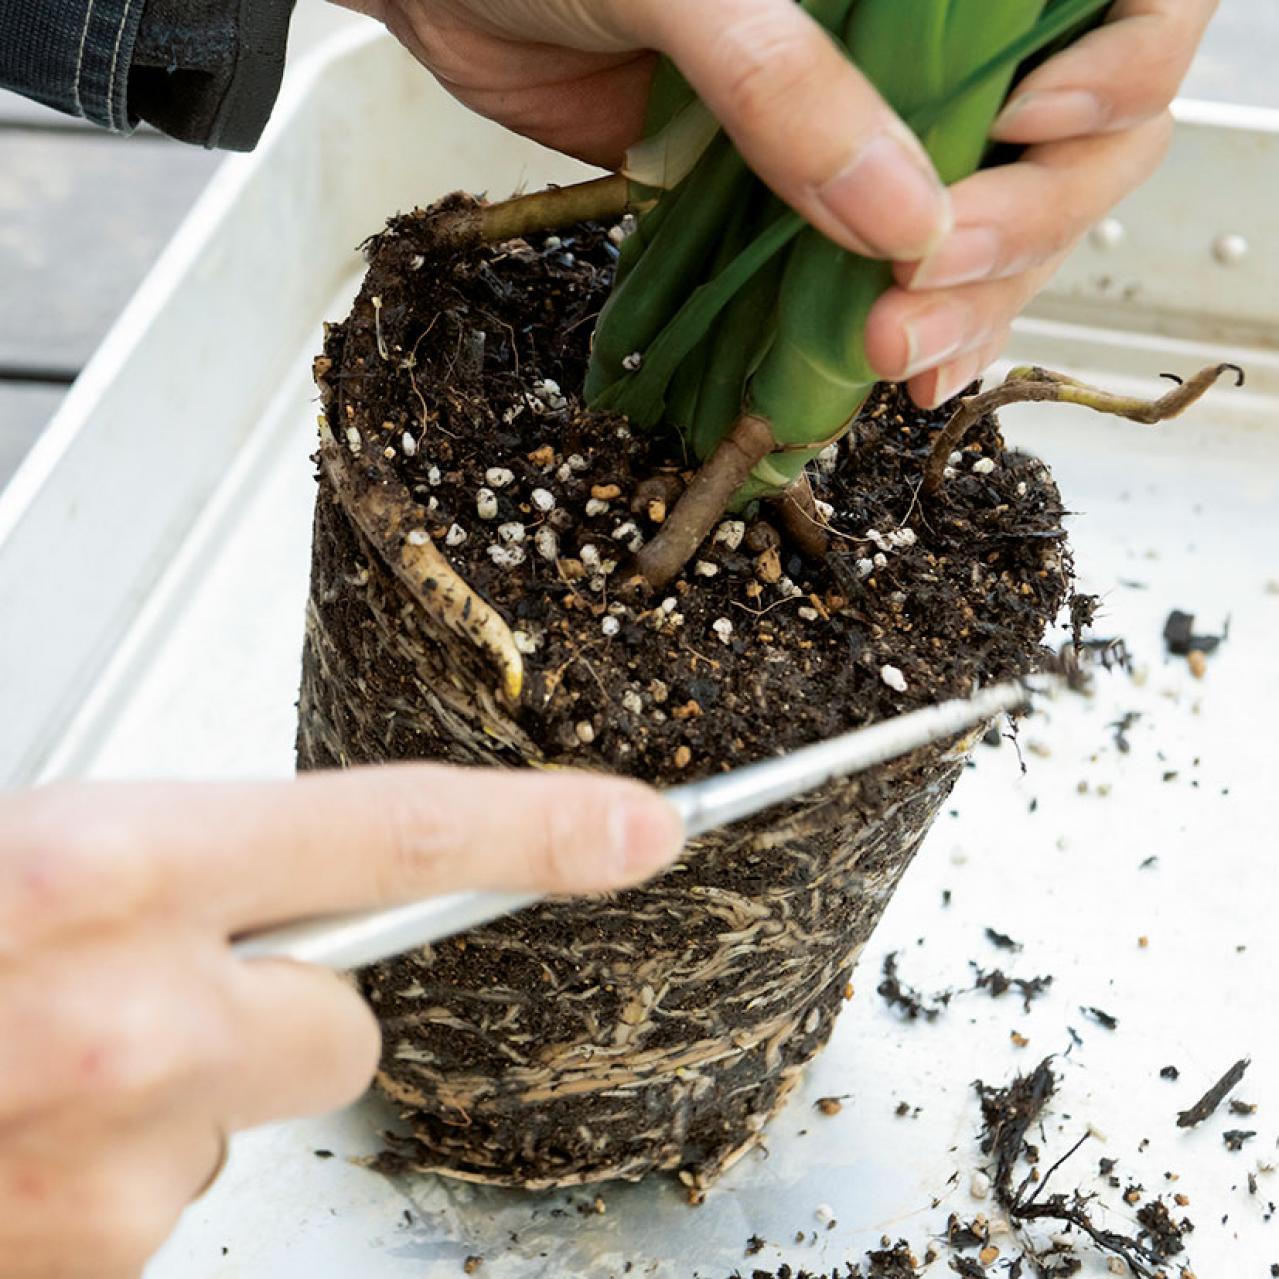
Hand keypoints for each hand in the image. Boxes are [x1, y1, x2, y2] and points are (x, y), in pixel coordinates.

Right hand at [0, 768, 680, 1276]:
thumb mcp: (23, 858)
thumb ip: (152, 871)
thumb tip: (268, 894)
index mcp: (98, 869)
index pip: (394, 829)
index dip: (538, 826)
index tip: (643, 828)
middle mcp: (127, 1026)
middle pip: (339, 1027)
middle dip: (265, 1017)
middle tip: (120, 1002)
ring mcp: (108, 1175)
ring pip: (227, 1130)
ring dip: (152, 1107)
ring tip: (11, 1077)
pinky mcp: (84, 1272)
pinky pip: (146, 1218)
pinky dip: (91, 1187)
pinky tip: (3, 1144)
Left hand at [338, 0, 1215, 406]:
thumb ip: (787, 84)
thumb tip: (897, 213)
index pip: (1119, 1)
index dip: (1117, 70)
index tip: (1032, 129)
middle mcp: (935, 37)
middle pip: (1075, 136)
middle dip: (1020, 229)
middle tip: (923, 295)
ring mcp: (878, 120)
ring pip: (992, 219)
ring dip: (970, 303)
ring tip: (901, 359)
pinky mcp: (814, 193)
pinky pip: (897, 267)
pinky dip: (911, 325)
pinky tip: (899, 371)